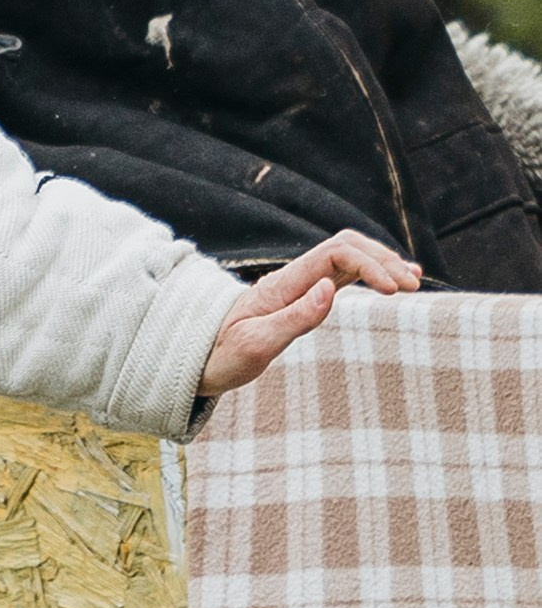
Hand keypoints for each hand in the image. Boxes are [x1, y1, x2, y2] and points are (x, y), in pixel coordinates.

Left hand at [199, 232, 422, 397]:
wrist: (194, 360)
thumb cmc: (221, 358)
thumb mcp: (255, 346)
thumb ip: (293, 319)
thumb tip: (330, 290)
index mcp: (282, 284)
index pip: (336, 254)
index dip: (370, 265)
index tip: (394, 291)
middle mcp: (291, 278)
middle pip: (346, 247)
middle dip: (383, 260)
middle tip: (413, 286)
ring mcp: (296, 285)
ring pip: (346, 258)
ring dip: (380, 263)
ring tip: (412, 280)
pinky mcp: (299, 297)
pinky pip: (339, 275)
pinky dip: (367, 275)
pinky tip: (388, 285)